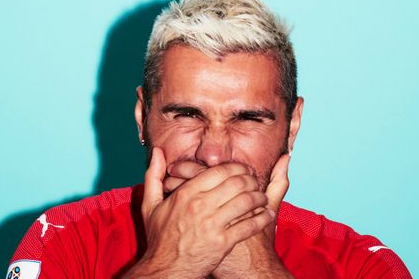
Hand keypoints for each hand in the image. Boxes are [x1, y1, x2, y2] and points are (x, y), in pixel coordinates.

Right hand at [165, 155, 293, 278]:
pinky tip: (268, 216)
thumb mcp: (151, 205)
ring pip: (246, 201)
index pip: (220, 171)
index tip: (244, 171)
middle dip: (252, 180)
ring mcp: (212, 225)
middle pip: (237, 183)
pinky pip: (249, 225)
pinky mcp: (223, 243)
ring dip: (260, 197)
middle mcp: (200, 206)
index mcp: (186, 194)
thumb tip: (158, 151)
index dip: (237, 168)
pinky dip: (263, 218)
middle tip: (257, 182)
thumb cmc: (159, 238)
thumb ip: (154, 175)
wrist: (165, 270)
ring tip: (264, 198)